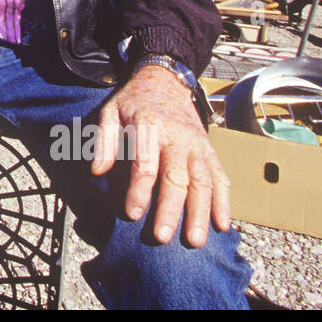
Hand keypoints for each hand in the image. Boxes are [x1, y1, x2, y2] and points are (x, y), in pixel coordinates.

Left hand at [91, 64, 230, 247]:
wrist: (166, 80)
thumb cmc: (134, 101)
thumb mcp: (111, 112)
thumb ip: (104, 141)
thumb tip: (97, 172)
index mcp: (150, 126)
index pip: (146, 164)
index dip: (139, 191)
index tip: (131, 215)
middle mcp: (179, 137)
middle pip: (177, 178)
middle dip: (170, 210)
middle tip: (162, 238)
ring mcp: (198, 145)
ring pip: (203, 182)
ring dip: (201, 213)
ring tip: (195, 241)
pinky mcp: (210, 151)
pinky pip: (220, 178)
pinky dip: (224, 202)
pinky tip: (222, 225)